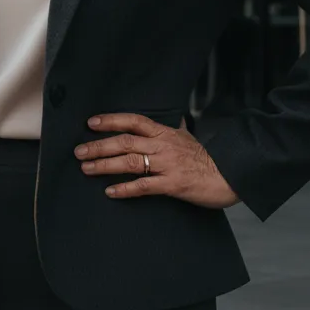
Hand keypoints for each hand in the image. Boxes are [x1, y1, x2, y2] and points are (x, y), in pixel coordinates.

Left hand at [74, 113, 238, 208]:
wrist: (229, 176)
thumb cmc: (207, 158)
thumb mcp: (188, 136)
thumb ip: (175, 128)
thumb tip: (174, 118)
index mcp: (164, 132)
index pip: (133, 121)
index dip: (111, 120)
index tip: (91, 123)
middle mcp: (162, 145)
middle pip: (125, 142)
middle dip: (99, 146)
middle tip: (79, 152)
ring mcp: (167, 165)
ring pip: (130, 162)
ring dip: (105, 165)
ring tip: (87, 169)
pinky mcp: (173, 185)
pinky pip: (144, 186)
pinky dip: (126, 189)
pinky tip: (110, 191)